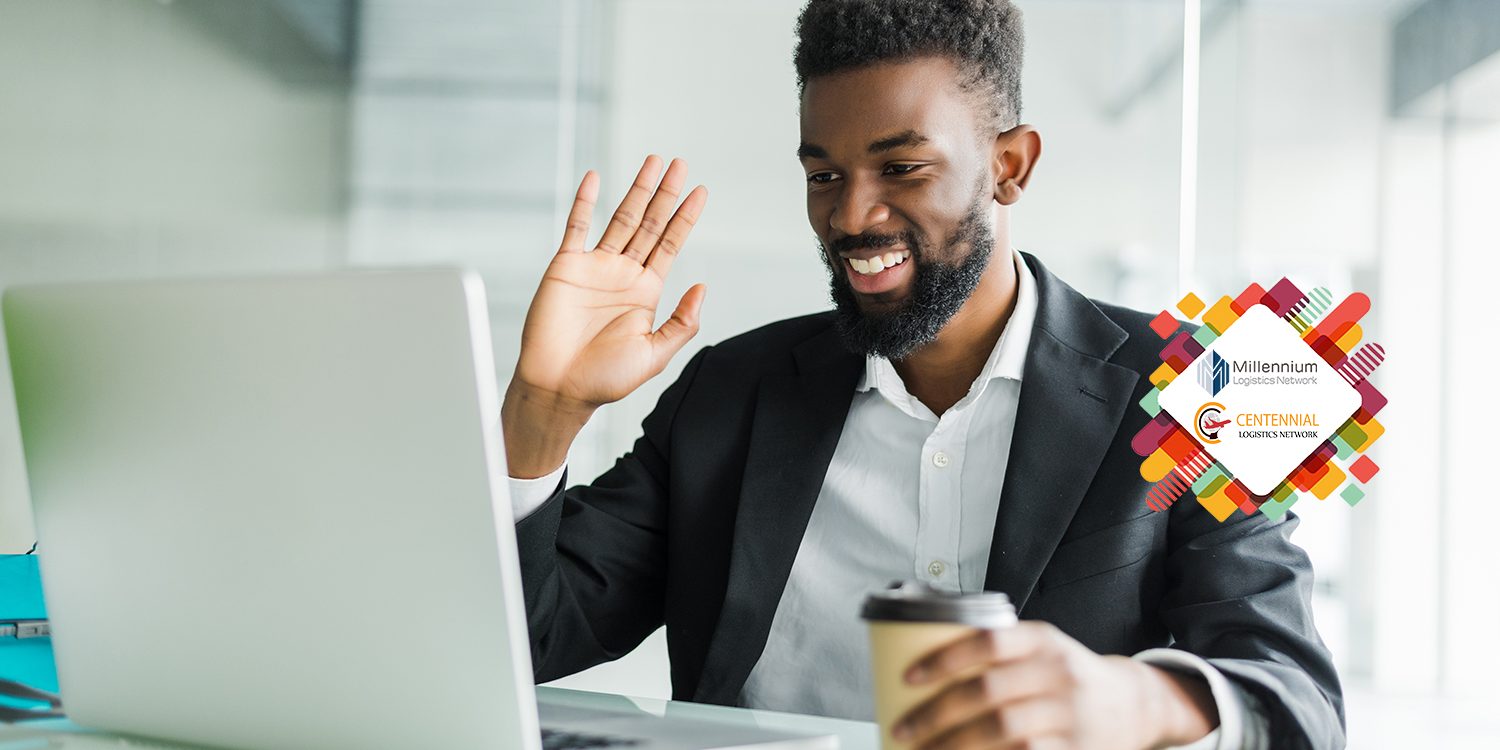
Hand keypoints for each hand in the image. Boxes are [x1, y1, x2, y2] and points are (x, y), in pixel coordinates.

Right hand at [514, 155, 708, 411]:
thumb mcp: (654, 353)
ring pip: (620, 218)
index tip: (700, 191)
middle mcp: (623, 274)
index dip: (685, 217)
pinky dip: (584, 202)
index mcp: (646, 292)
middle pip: (649, 223)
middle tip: (680, 164)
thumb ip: (681, 323)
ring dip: (636, 190)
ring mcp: (595, 267)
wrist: (558, 387)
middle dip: (665, 193)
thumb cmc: (604, 378)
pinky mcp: (566, 267)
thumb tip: (703, 287)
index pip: (670, 244)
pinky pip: (575, 227)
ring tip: (653, 162)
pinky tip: (595, 178)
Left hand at [893, 622, 1217, 749]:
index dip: (945, 659)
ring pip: (1003, 731)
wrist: (1133, 705)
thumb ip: (997, 654)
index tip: (908, 677)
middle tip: (904, 727)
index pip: (989, 642)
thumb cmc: (1068, 676)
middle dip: (937, 714)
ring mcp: (1069, 715)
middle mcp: (1059, 674)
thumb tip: (922, 668)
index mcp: (1043, 641)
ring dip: (955, 745)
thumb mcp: (1042, 649)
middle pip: (987, 693)